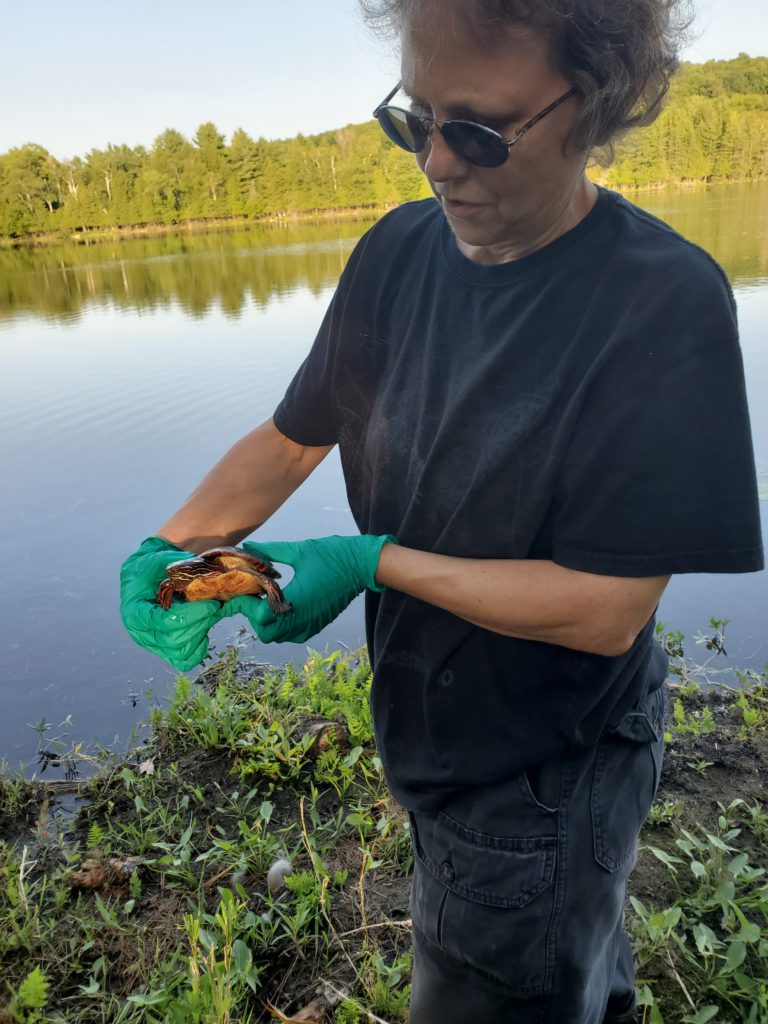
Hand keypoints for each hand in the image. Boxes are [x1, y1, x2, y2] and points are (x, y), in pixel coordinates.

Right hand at [120, 536, 231, 670]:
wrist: (146, 574)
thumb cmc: (153, 567)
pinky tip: (205, 630)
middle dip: (200, 624)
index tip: (210, 604)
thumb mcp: (163, 562)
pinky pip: (184, 660)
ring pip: (181, 653)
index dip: (191, 616)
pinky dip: (198, 649)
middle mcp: (141, 633)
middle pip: (174, 641)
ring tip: (210, 614)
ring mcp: (153, 644)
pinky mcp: (165, 649)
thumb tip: (215, 579)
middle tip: (214, 606)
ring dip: (201, 634)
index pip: (163, 623)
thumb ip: (183, 572)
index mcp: (135, 612)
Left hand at [231, 534, 395, 643]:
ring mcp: (312, 623)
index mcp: (296, 599)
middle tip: (254, 596)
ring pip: (278, 636)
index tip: (240, 591)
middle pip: (265, 631)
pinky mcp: (318, 624)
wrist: (362, 565)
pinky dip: (281, 627)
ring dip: (266, 623)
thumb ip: (269, 551)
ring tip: (267, 600)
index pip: (260, 614)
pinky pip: (292, 635)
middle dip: (254, 616)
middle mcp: (303, 617)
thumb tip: (247, 545)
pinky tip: (282, 607)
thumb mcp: (299, 550)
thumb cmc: (333, 554)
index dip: (245, 604)